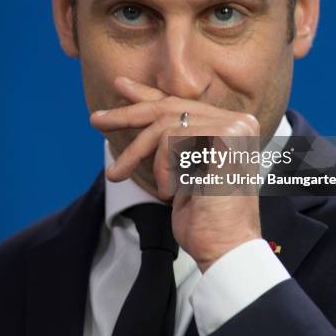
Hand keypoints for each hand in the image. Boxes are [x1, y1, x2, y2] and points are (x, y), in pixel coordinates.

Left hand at [90, 76, 262, 271]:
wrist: (224, 249)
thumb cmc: (202, 217)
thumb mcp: (180, 171)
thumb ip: (171, 139)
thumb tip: (138, 107)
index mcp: (231, 126)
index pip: (180, 104)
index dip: (146, 95)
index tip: (119, 86)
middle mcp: (238, 122)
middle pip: (170, 109)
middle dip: (127, 114)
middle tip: (96, 120)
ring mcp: (235, 128)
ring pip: (165, 125)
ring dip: (136, 153)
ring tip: (119, 173)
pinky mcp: (226, 139)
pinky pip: (172, 139)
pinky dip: (162, 167)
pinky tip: (170, 191)